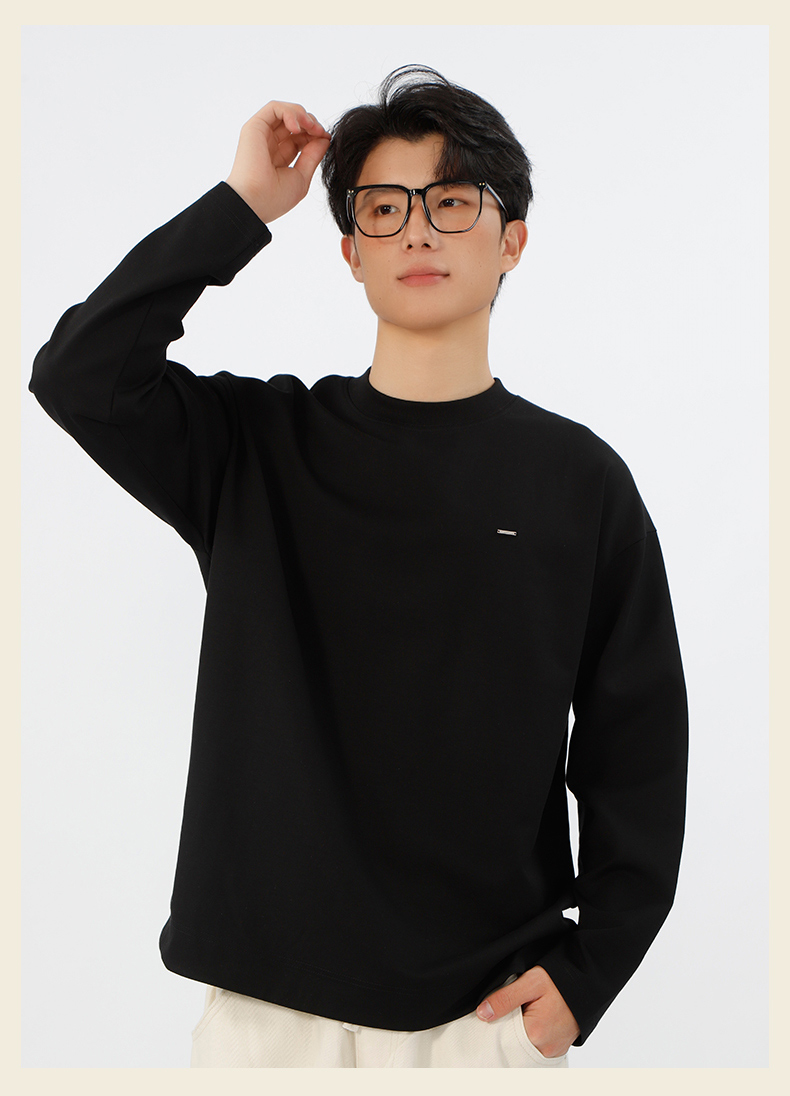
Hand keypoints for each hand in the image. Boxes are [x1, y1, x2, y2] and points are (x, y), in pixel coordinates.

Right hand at [225, 101, 331, 224]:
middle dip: (311, 123)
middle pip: (294, 123)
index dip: (315, 134)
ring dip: (302, 115)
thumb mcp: (302, 177)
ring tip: (311, 127)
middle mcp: (269, 144)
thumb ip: (313, 156)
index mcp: (279, 157)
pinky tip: (297, 127)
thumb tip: (324, 138)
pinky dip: (289, 112)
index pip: (300, 137)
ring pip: (285, 112)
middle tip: (320, 132)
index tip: (326, 138)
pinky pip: (274, 108)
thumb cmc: (274, 198)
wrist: (254, 202)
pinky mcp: (254, 127)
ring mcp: (261, 135)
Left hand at [476, 965, 579, 1057]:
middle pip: (513, 1044)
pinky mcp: (557, 1049)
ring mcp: (553, 1051)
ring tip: (523, 1013)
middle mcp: (545, 1048)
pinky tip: (532, 1020)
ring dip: (519, 1033)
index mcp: (535, 1033)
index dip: (494, 1024)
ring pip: (524, 1046)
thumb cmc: (560, 981)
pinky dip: (530, 1037)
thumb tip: (483, 1013)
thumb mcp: (531, 981)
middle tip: (511, 1009)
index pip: (502, 1037)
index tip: (491, 1013)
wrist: (586, 983)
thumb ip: (505, 998)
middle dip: (506, 1029)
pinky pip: (536, 1048)